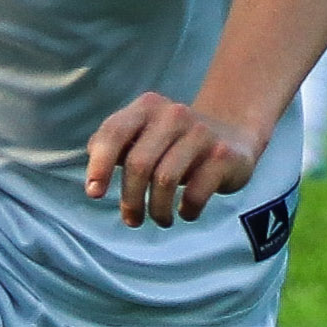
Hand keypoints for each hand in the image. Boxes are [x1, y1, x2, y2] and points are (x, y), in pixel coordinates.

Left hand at [84, 93, 266, 227]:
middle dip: (130, 199)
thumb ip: (116, 145)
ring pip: (165, 181)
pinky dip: (186, 210)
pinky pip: (196, 193)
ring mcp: (201, 133)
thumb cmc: (175, 141)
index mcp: (147, 107)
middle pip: (138, 164)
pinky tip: (185, 213)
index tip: (94, 193)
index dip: (99, 165)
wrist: (233, 133)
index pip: (114, 133)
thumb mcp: (145, 133)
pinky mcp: (224, 155)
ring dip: (157, 210)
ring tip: (160, 219)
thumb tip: (93, 167)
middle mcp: (174, 114)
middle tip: (131, 220)